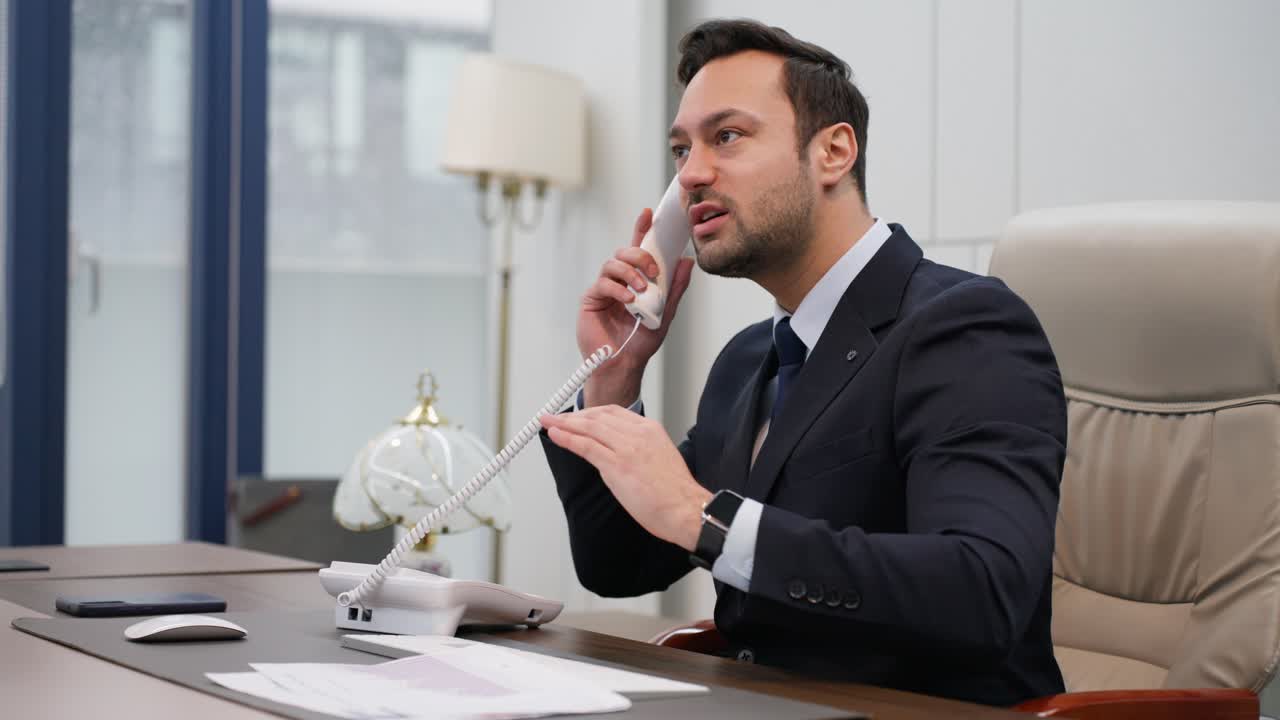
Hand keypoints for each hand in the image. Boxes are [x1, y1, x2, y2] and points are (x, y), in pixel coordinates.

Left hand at [540, 406, 710, 551]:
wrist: (686, 509)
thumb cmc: (676, 493)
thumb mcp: (660, 457)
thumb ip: (640, 450)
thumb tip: (619, 453)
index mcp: (650, 429)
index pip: (613, 412)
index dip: (590, 413)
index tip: (577, 416)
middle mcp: (637, 433)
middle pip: (598, 417)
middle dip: (573, 416)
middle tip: (555, 417)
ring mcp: (626, 448)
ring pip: (589, 428)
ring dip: (564, 423)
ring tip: (548, 422)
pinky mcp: (617, 465)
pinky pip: (586, 446)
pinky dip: (567, 438)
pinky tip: (555, 435)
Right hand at [578, 209, 694, 406]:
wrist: (623, 364)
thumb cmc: (641, 341)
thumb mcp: (665, 312)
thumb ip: (675, 288)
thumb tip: (686, 262)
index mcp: (636, 280)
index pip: (638, 250)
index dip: (641, 230)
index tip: (647, 214)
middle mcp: (619, 281)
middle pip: (624, 253)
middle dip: (639, 255)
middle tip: (652, 270)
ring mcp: (604, 289)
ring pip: (612, 264)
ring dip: (630, 273)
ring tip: (641, 290)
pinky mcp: (591, 299)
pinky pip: (603, 284)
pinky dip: (618, 289)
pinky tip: (628, 300)